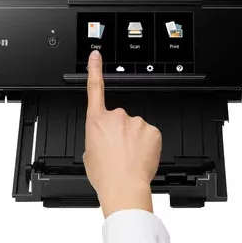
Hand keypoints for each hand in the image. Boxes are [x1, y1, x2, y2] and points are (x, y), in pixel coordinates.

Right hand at [84, 50, 161, 216]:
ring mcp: (136, 122)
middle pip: (120, 120)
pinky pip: (149, 135)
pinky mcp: (152, 130)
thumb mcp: (89, 154)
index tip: (96, 56)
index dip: (95, 69)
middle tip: (118, 152)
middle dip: (120, 132)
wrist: (124, 187)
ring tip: (129, 158)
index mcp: (97, 121)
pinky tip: (141, 157)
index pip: (95, 88)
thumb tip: (104, 140)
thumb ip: (96, 139)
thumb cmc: (105, 175)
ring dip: (134, 140)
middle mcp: (116, 117)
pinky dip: (147, 145)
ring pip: (136, 129)